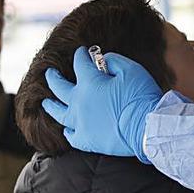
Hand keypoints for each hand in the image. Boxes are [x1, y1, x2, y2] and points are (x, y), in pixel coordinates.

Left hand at [43, 47, 162, 161]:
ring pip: (58, 112)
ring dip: (50, 105)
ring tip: (46, 102)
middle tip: (49, 73)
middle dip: (53, 77)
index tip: (82, 52)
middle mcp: (78, 102)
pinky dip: (67, 130)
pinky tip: (67, 128)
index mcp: (89, 83)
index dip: (81, 55)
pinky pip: (70, 135)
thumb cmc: (141, 97)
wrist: (147, 128)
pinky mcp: (86, 141)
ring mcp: (80, 123)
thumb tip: (103, 60)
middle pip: (58, 87)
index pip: (79, 64)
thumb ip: (114, 61)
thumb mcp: (131, 70)